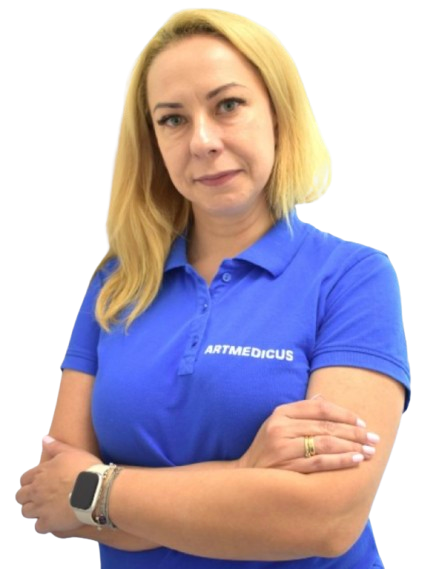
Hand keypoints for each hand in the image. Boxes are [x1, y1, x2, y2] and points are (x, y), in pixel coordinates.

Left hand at [15, 437, 103, 534]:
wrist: (95, 489)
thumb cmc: (84, 468)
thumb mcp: (70, 451)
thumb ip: (55, 446)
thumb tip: (44, 439)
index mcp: (40, 473)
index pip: (23, 479)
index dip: (28, 481)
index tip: (36, 483)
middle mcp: (36, 491)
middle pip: (20, 497)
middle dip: (26, 497)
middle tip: (38, 497)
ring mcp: (40, 508)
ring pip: (25, 512)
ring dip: (32, 510)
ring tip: (43, 510)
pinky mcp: (49, 523)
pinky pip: (38, 528)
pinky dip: (42, 525)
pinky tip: (51, 521)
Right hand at [238, 396, 378, 472]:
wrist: (247, 477)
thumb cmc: (268, 448)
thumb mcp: (278, 424)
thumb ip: (300, 412)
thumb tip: (322, 398)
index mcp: (281, 413)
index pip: (319, 408)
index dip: (343, 414)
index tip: (361, 422)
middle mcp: (280, 428)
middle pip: (325, 426)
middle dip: (354, 432)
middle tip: (373, 438)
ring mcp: (282, 448)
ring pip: (325, 444)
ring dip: (351, 447)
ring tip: (369, 451)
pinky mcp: (286, 468)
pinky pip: (320, 463)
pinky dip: (340, 461)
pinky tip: (355, 460)